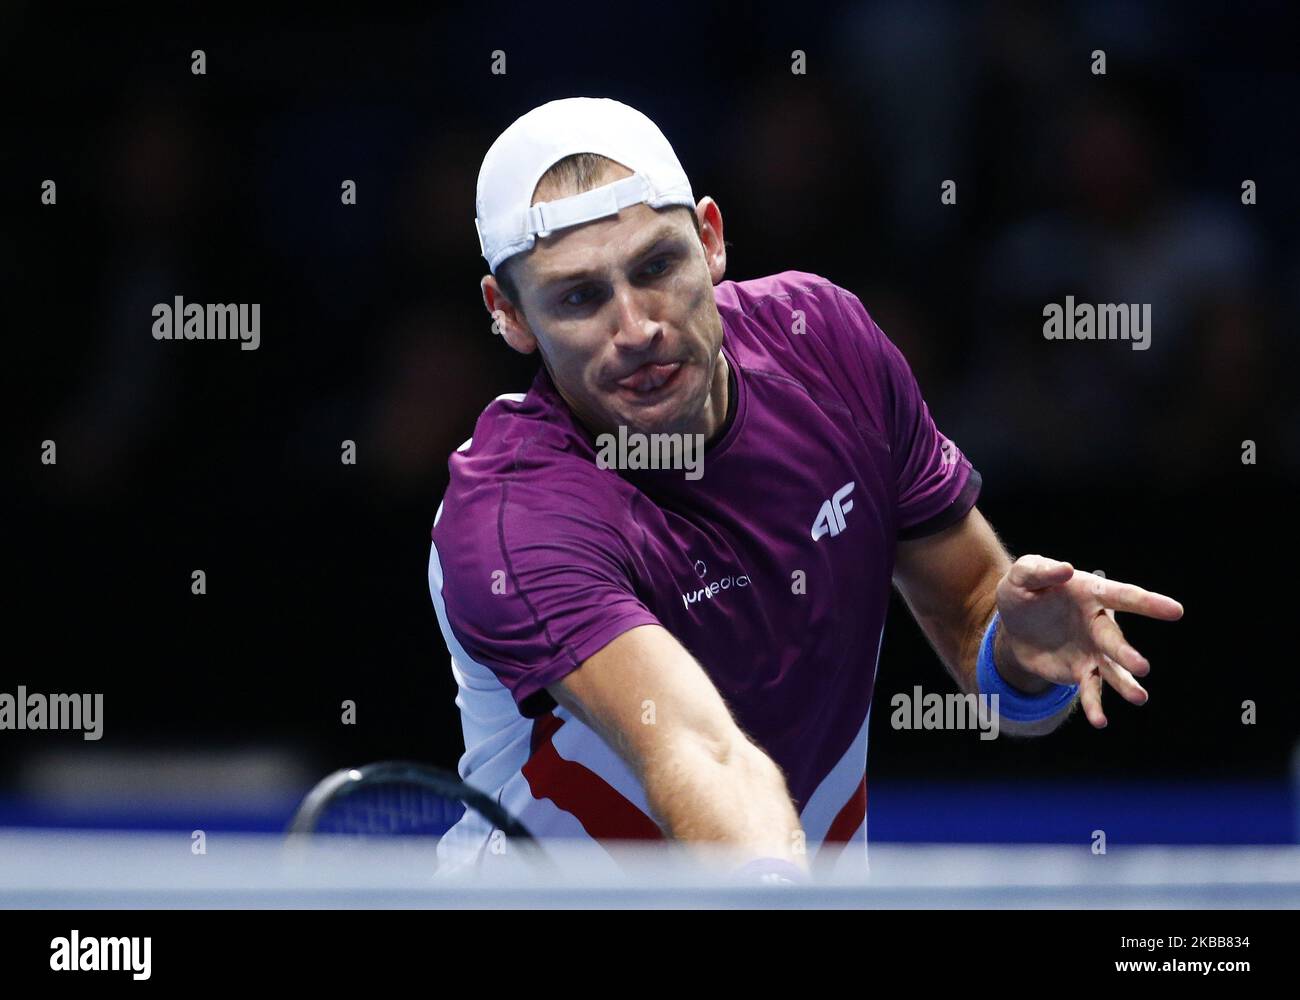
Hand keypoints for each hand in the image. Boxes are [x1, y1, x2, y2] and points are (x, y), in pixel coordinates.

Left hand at [994, 556, 1183, 728]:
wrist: (1012, 627)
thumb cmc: (1024, 592)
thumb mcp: (1023, 576)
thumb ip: (1040, 570)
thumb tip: (1067, 569)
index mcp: (1091, 593)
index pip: (1123, 596)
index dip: (1148, 603)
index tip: (1175, 611)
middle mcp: (1098, 623)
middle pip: (1114, 638)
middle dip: (1127, 653)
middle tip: (1141, 667)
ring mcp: (1093, 650)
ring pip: (1112, 669)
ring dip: (1124, 683)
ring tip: (1139, 697)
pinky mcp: (1082, 671)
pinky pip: (1091, 690)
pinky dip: (1094, 705)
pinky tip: (1099, 721)